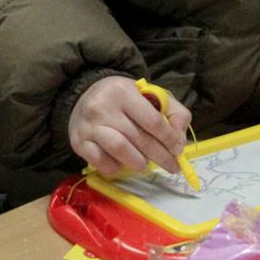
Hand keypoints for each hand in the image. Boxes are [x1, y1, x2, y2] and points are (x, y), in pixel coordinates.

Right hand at [68, 76, 192, 178]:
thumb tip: (180, 141)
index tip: (178, 150)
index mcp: (124, 92)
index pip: (153, 121)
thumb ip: (173, 112)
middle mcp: (103, 107)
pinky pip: (102, 163)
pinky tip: (122, 164)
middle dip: (161, 156)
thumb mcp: (149, 94)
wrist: (84, 96)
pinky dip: (116, 168)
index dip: (170, 139)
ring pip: (121, 151)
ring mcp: (89, 126)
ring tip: (145, 164)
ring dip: (139, 163)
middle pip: (140, 139)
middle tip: (172, 166)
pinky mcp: (79, 143)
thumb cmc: (123, 98)